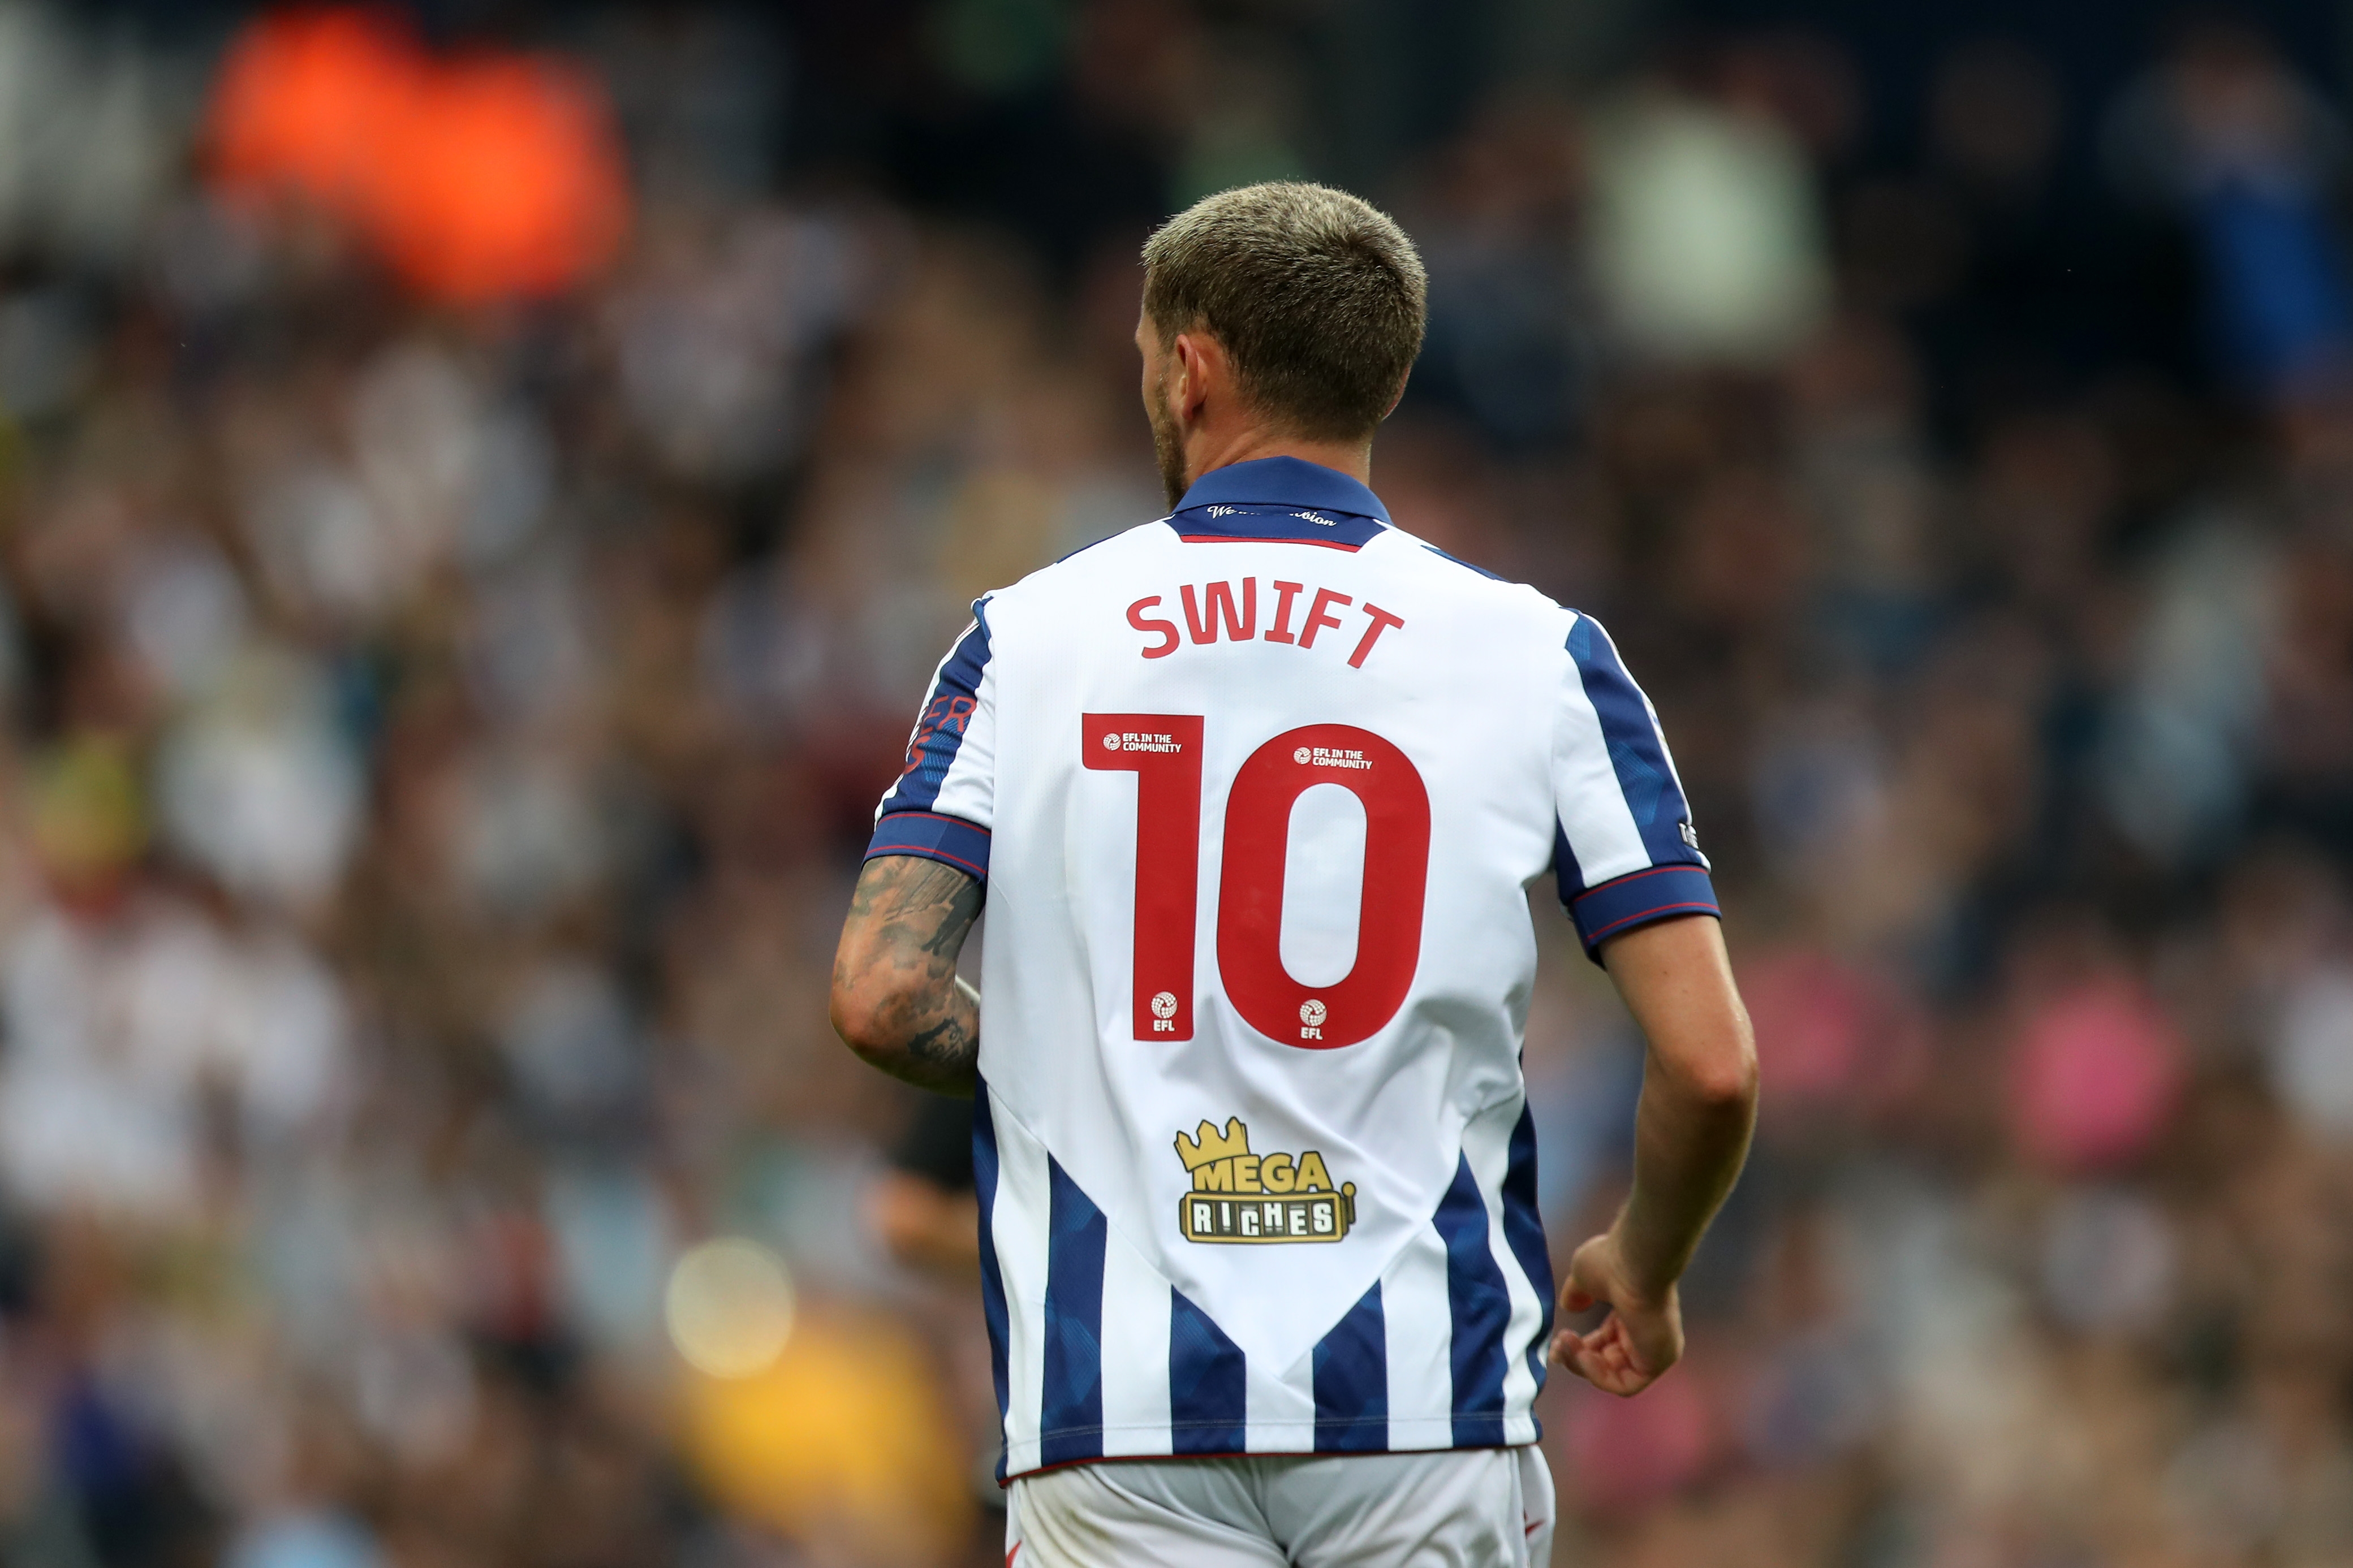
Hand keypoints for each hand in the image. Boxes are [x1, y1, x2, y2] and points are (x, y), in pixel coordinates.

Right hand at [1549, 1230, 1682, 1396]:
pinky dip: (1600, 1376)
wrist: (1635, 1262)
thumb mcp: (1584, 1277)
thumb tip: (1569, 1307)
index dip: (1580, 1347)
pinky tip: (1583, 1356)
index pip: (1606, 1342)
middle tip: (1556, 1349)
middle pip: (1608, 1362)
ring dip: (1582, 1365)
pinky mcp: (1658, 1362)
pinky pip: (1626, 1385)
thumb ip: (1577, 1294)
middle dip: (1577, 1358)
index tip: (1557, 1342)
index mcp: (1633, 1313)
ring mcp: (1655, 1350)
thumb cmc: (1612, 1262)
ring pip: (1614, 1375)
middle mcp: (1647, 1334)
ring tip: (1565, 1346)